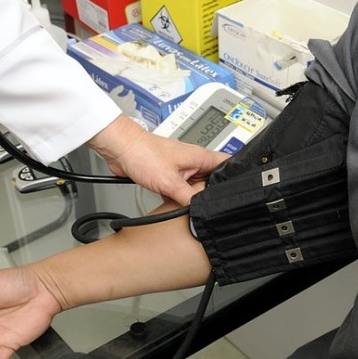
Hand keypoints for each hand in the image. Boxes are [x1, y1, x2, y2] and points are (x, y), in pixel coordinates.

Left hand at [88, 115, 228, 204]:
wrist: (120, 149)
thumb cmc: (143, 153)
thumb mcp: (169, 181)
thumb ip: (189, 197)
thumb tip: (202, 209)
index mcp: (200, 157)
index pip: (228, 165)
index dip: (236, 177)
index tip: (237, 192)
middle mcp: (194, 162)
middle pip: (213, 180)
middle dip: (213, 193)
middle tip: (213, 207)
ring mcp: (182, 169)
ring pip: (196, 187)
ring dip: (194, 197)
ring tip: (193, 207)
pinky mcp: (169, 176)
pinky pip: (181, 190)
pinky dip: (180, 198)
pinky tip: (177, 206)